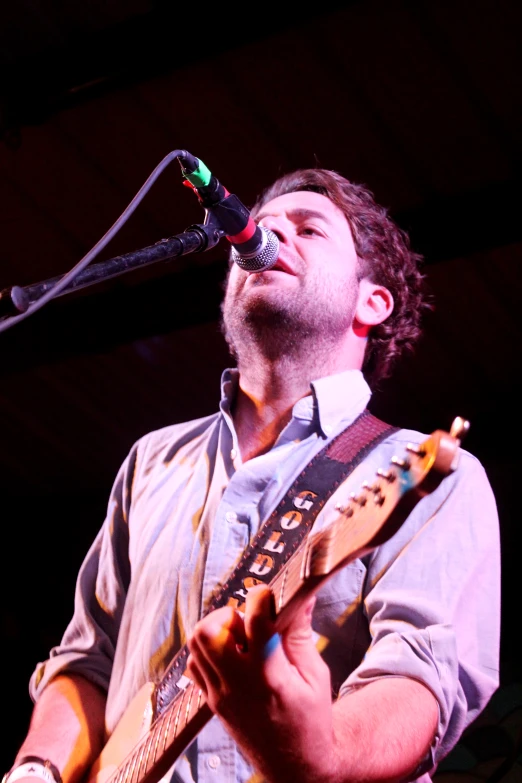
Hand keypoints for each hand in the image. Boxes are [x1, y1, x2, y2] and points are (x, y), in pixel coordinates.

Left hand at [186, 585, 335, 782]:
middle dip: (229, 615)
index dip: (261, 598)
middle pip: (209, 631)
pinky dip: (208, 652)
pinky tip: (232, 656)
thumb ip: (300, 633)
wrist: (295, 766)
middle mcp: (238, 684)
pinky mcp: (211, 701)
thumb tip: (301, 595)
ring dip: (217, 631)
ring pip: (196, 644)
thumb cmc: (311, 720)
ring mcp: (220, 694)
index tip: (270, 595)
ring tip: (242, 638)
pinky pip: (194, 665)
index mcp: (270, 676)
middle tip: (250, 623)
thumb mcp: (315, 675)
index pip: (254, 622)